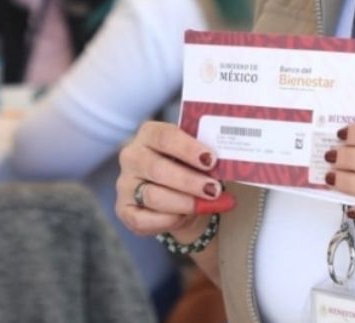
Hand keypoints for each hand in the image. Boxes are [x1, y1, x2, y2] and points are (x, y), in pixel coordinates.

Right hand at [116, 121, 233, 240]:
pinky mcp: (124, 209)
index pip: (165, 136)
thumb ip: (206, 157)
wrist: (180, 197)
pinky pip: (143, 219)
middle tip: (214, 190)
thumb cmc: (190, 169)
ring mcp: (124, 183)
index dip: (188, 149)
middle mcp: (132, 156)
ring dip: (183, 203)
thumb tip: (230, 165)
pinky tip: (184, 217)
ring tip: (205, 205)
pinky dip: (167, 221)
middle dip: (189, 181)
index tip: (211, 160)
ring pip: (153, 196)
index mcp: (149, 133)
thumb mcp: (198, 158)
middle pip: (158, 169)